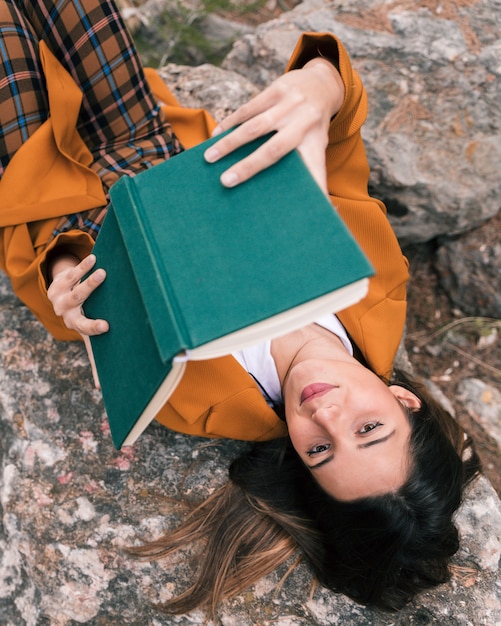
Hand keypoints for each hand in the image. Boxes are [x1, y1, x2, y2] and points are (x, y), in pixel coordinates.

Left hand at [47, 253, 108, 387]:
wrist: (60, 299)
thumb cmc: (83, 321)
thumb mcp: (89, 340)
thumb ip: (94, 362)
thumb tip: (99, 389)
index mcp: (78, 327)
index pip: (86, 330)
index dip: (94, 328)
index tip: (106, 326)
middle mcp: (67, 313)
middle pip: (80, 300)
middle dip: (91, 291)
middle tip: (104, 282)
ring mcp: (61, 297)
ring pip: (75, 286)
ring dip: (88, 277)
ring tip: (101, 269)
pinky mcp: (58, 283)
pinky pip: (71, 273)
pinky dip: (83, 266)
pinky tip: (94, 258)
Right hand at [203, 58, 344, 193]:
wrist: (321, 84)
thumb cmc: (313, 126)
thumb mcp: (317, 147)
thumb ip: (311, 172)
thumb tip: (318, 204)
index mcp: (315, 143)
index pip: (313, 169)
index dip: (311, 187)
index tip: (304, 210)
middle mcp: (305, 123)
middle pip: (274, 150)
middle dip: (248, 167)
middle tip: (225, 182)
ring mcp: (291, 105)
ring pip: (255, 127)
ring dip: (230, 143)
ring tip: (209, 158)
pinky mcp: (277, 90)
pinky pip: (248, 109)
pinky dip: (230, 124)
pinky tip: (215, 136)